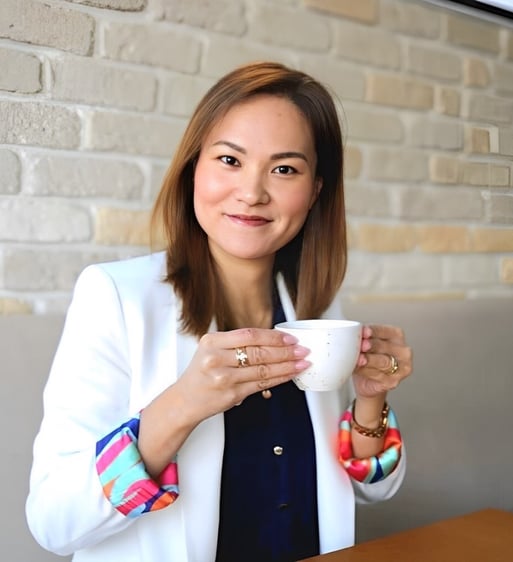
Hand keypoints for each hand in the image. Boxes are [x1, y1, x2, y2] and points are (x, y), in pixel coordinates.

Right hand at [174, 328, 310, 422]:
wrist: (184, 400)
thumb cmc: (201, 374)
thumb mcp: (211, 349)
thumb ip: (236, 342)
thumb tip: (272, 338)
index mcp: (212, 341)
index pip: (249, 335)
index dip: (273, 336)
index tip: (289, 337)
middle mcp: (216, 358)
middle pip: (259, 352)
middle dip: (285, 350)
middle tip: (302, 349)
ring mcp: (224, 378)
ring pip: (263, 369)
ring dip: (287, 366)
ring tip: (301, 362)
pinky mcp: (231, 394)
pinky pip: (261, 384)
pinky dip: (279, 379)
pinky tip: (289, 374)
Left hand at [352, 324, 411, 399]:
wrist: (366, 381)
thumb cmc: (367, 357)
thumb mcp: (365, 343)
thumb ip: (362, 338)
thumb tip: (351, 333)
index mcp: (396, 335)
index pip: (385, 331)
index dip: (374, 331)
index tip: (364, 331)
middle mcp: (402, 351)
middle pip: (385, 346)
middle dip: (372, 345)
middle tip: (362, 345)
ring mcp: (401, 368)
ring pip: (383, 362)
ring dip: (369, 360)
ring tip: (359, 359)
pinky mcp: (393, 381)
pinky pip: (378, 375)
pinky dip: (365, 371)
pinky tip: (358, 368)